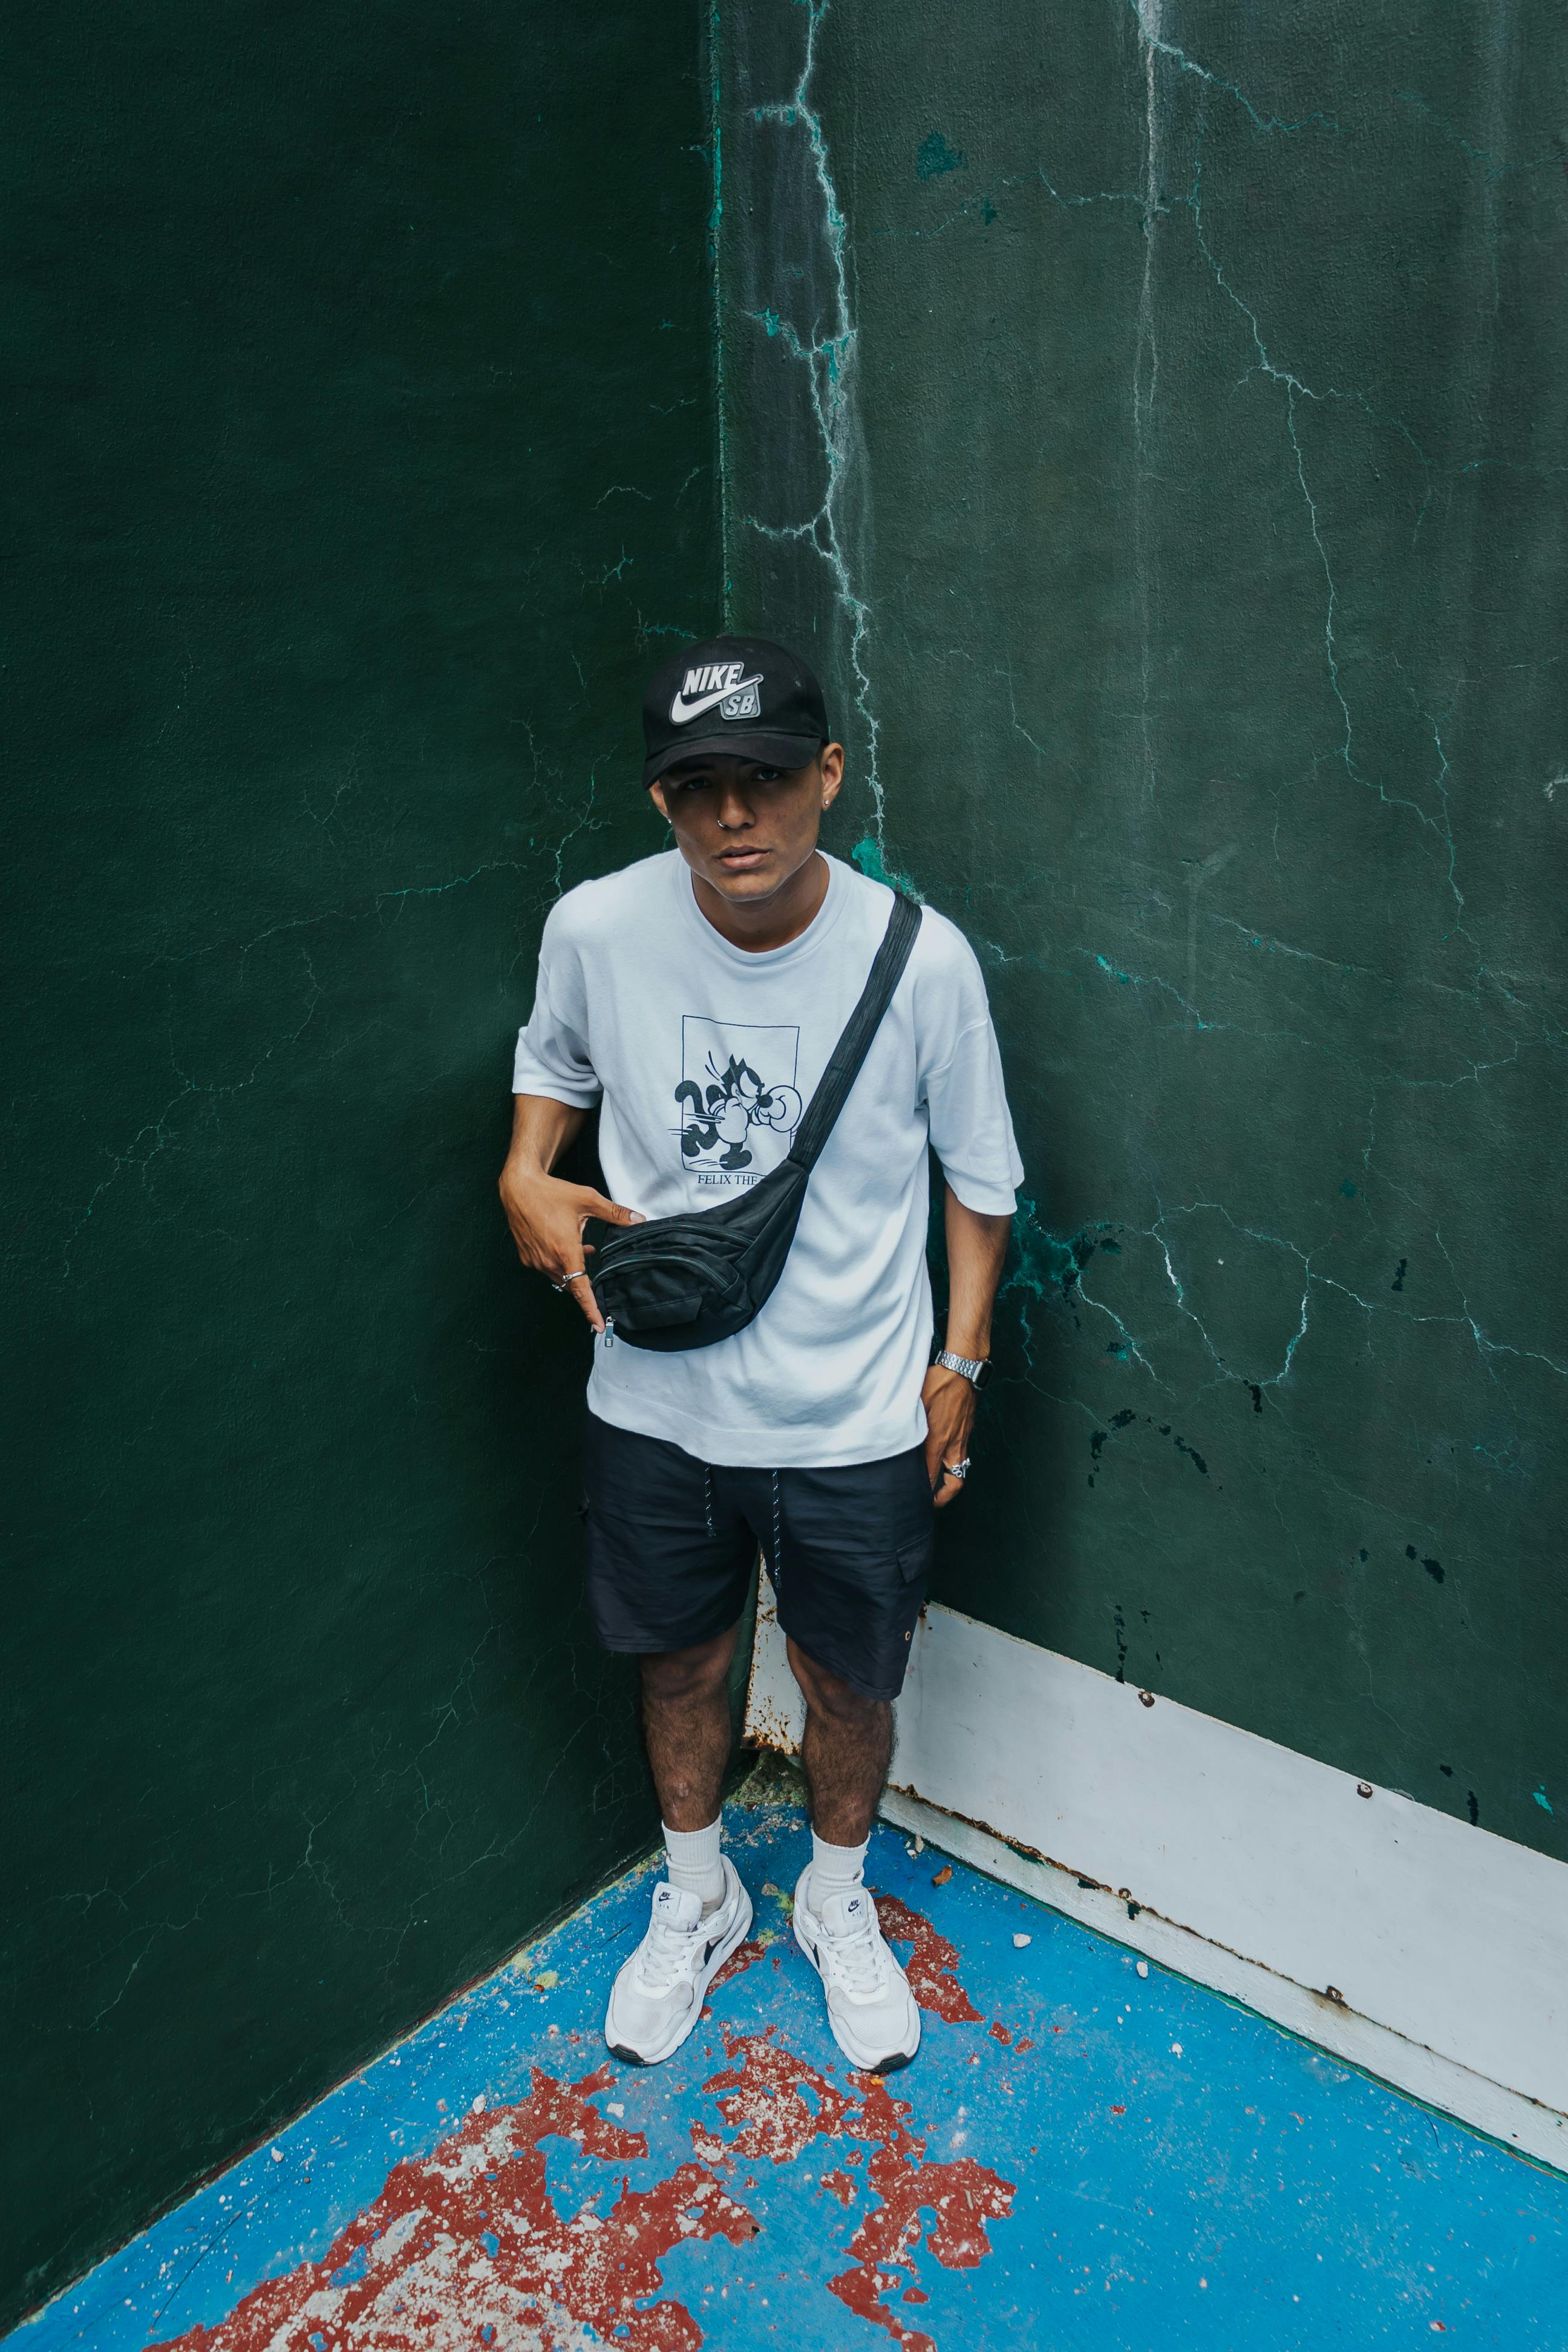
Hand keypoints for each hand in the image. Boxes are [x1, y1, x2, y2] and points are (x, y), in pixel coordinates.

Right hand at [498, 1156, 642, 1334]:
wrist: (519, 1187)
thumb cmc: (552, 1192)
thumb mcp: (588, 1199)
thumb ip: (616, 1213)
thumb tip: (640, 1219)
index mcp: (566, 1251)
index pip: (581, 1289)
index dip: (591, 1309)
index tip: (598, 1325)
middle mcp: (549, 1261)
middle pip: (571, 1284)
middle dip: (585, 1284)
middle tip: (599, 1282)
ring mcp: (535, 1260)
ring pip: (559, 1276)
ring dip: (573, 1270)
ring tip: (585, 1249)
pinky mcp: (526, 1256)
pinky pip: (547, 1268)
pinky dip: (559, 1263)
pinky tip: (568, 1246)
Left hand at [921, 1363, 976, 1508]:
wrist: (963, 1369)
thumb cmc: (937, 1382)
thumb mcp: (916, 1402)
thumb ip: (908, 1423)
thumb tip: (896, 1436)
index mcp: (937, 1439)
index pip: (931, 1474)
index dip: (924, 1491)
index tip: (915, 1499)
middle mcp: (953, 1443)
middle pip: (954, 1481)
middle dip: (944, 1496)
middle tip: (931, 1502)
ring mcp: (963, 1438)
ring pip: (961, 1469)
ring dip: (951, 1481)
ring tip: (939, 1486)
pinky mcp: (967, 1430)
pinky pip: (963, 1454)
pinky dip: (954, 1462)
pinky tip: (942, 1457)